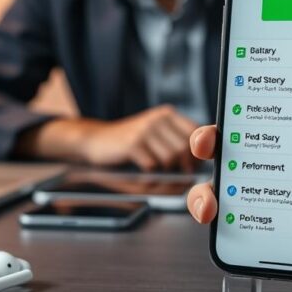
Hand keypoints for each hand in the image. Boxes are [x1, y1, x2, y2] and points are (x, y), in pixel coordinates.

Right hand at [20, 106, 198, 171]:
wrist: (94, 140)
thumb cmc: (128, 145)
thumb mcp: (154, 140)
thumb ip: (176, 149)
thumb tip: (196, 173)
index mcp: (167, 115)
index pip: (196, 133)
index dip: (196, 153)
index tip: (191, 166)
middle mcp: (158, 118)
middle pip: (184, 149)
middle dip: (180, 167)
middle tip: (170, 176)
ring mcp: (145, 129)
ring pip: (170, 158)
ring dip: (163, 173)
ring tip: (152, 174)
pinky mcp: (133, 143)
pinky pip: (152, 166)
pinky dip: (149, 176)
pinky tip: (140, 173)